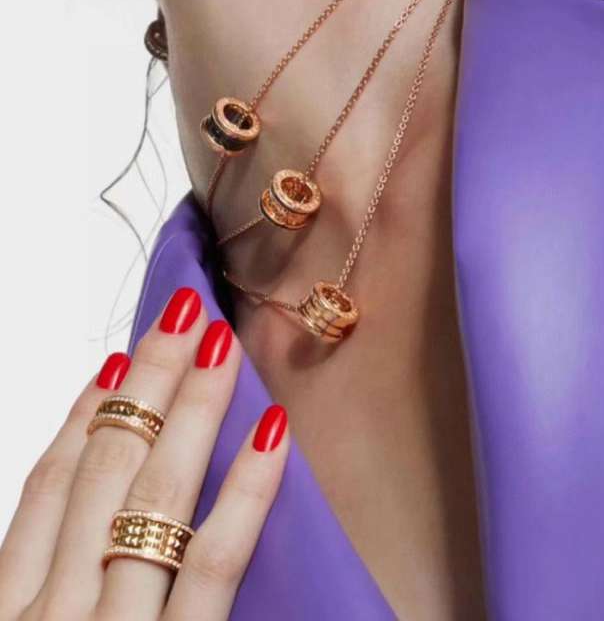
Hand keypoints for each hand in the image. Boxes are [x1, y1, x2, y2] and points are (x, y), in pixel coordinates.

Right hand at [0, 287, 288, 620]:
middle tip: (182, 317)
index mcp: (13, 608)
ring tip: (219, 344)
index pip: (49, 487)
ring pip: (158, 493)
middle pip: (106, 467)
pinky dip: (245, 491)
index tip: (114, 365)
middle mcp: (56, 608)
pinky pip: (214, 560)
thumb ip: (60, 581)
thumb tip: (99, 505)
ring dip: (193, 407)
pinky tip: (272, 431)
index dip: (82, 415)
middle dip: (146, 383)